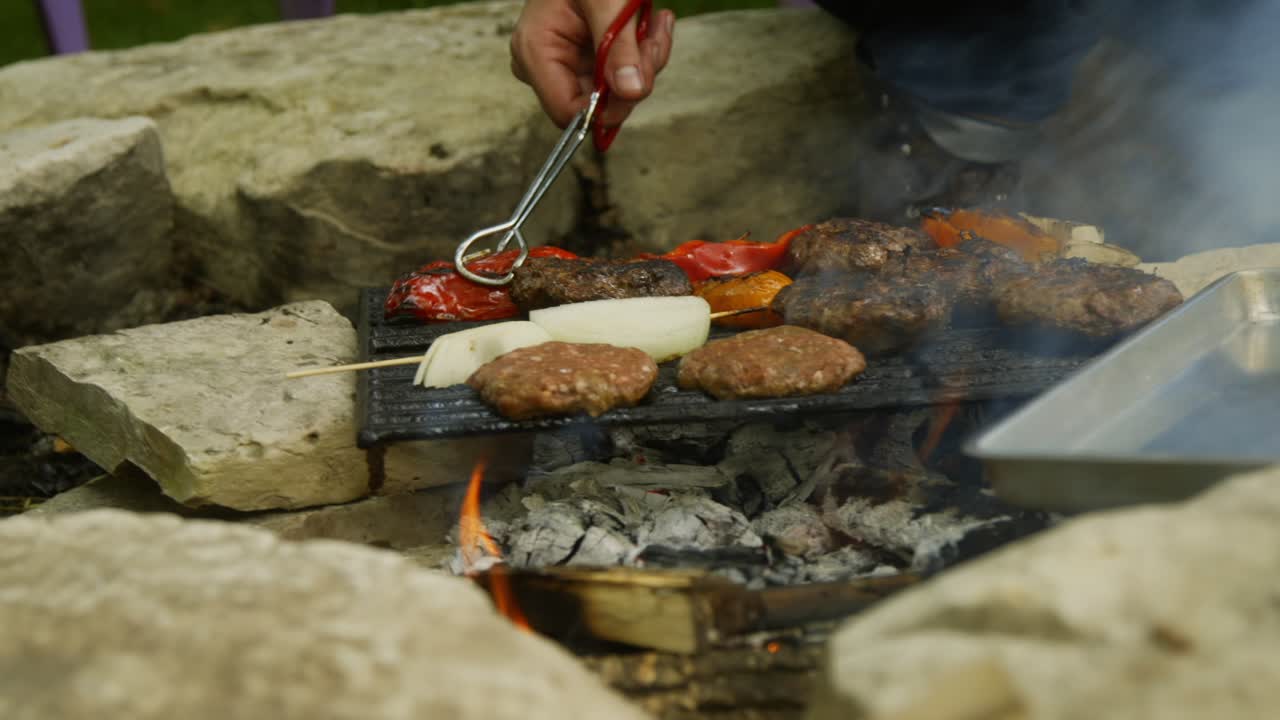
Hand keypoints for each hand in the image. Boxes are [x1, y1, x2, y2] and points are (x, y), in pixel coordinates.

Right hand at [510, 0, 675, 128]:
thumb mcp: (607, 0)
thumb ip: (619, 46)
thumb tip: (631, 91)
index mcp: (535, 50)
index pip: (567, 111)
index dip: (607, 107)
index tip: (640, 82)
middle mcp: (546, 62)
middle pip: (598, 103)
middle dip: (635, 76)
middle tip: (654, 39)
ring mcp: (567, 61)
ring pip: (617, 90)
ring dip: (646, 60)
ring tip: (656, 22)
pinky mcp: (588, 58)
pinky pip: (622, 74)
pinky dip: (644, 52)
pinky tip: (653, 23)